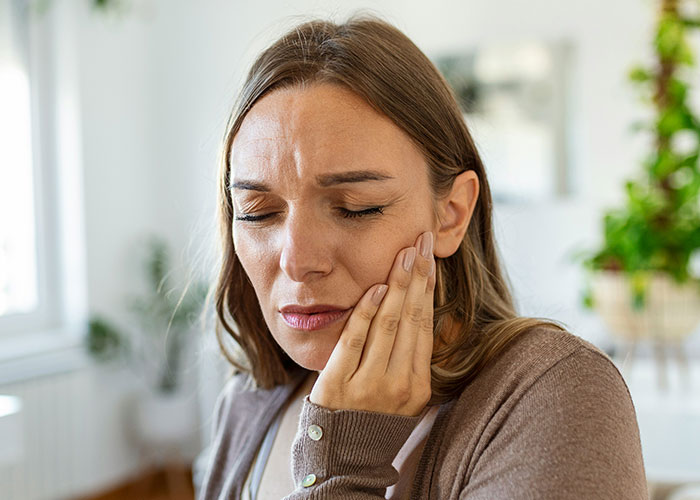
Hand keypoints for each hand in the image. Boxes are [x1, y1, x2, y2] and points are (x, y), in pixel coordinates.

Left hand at [309, 231, 435, 416]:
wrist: (343, 458)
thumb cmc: (374, 418)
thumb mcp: (403, 394)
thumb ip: (411, 357)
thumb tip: (418, 308)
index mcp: (418, 385)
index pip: (426, 326)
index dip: (429, 289)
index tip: (430, 258)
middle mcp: (399, 384)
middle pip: (412, 318)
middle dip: (418, 276)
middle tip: (422, 242)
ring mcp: (369, 385)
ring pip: (388, 325)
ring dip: (397, 285)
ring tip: (404, 254)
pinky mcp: (338, 384)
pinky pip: (355, 340)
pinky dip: (367, 312)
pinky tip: (376, 288)